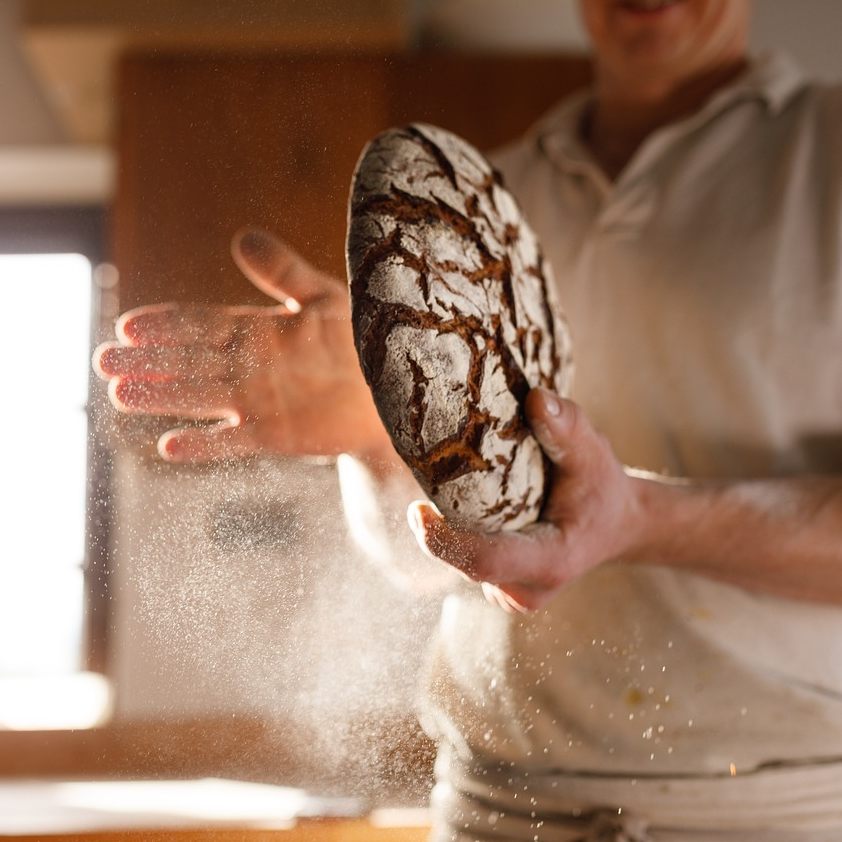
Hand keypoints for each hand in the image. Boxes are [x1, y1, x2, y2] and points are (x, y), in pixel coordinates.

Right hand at [94, 228, 392, 462]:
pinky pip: (234, 442)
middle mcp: (249, 367)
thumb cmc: (362, 338)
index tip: (129, 324)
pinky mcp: (276, 435)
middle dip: (147, 361)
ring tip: (120, 394)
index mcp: (257, 331)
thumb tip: (241, 237)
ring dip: (162, 397)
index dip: (167, 324)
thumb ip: (283, 271)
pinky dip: (204, 445)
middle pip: (189, 362)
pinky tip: (170, 447)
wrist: (394, 390)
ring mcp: (259, 402)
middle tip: (104, 361)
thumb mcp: (324, 297)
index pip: (201, 324)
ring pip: (200, 398)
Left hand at [407, 388, 646, 611]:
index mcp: (552, 561)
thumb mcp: (594, 453)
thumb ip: (568, 427)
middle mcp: (527, 589)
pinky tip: (464, 505)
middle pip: (464, 560)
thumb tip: (536, 397)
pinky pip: (465, 561)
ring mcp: (512, 594)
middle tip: (425, 476)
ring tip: (447, 486)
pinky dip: (456, 533)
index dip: (445, 542)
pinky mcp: (499, 587)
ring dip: (447, 527)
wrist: (616, 524)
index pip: (486, 561)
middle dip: (438, 526)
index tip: (416, 510)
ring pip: (461, 561)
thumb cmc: (602, 488)